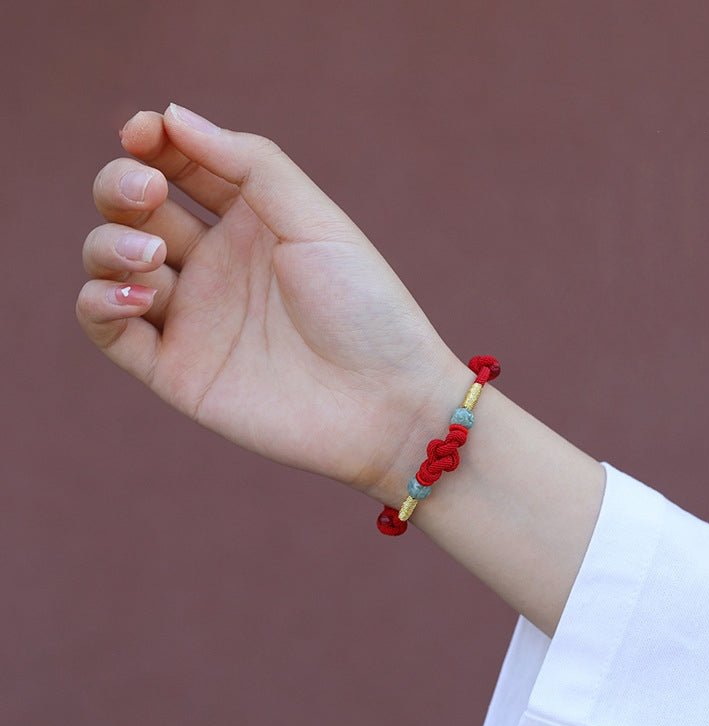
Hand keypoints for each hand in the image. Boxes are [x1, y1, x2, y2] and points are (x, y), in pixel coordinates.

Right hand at [78, 104, 461, 500]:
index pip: (179, 167)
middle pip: (133, 209)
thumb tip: (174, 115)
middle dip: (121, 186)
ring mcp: (192, 316)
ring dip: (108, 244)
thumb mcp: (316, 221)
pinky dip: (99, 302)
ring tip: (156, 258)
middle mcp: (214, 264)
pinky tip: (137, 295)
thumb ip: (251, 165)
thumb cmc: (365, 308)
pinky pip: (107, 328)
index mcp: (250, 222)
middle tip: (147, 193)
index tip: (144, 131)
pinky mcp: (175, 369)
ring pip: (109, 262)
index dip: (153, 141)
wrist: (385, 403)